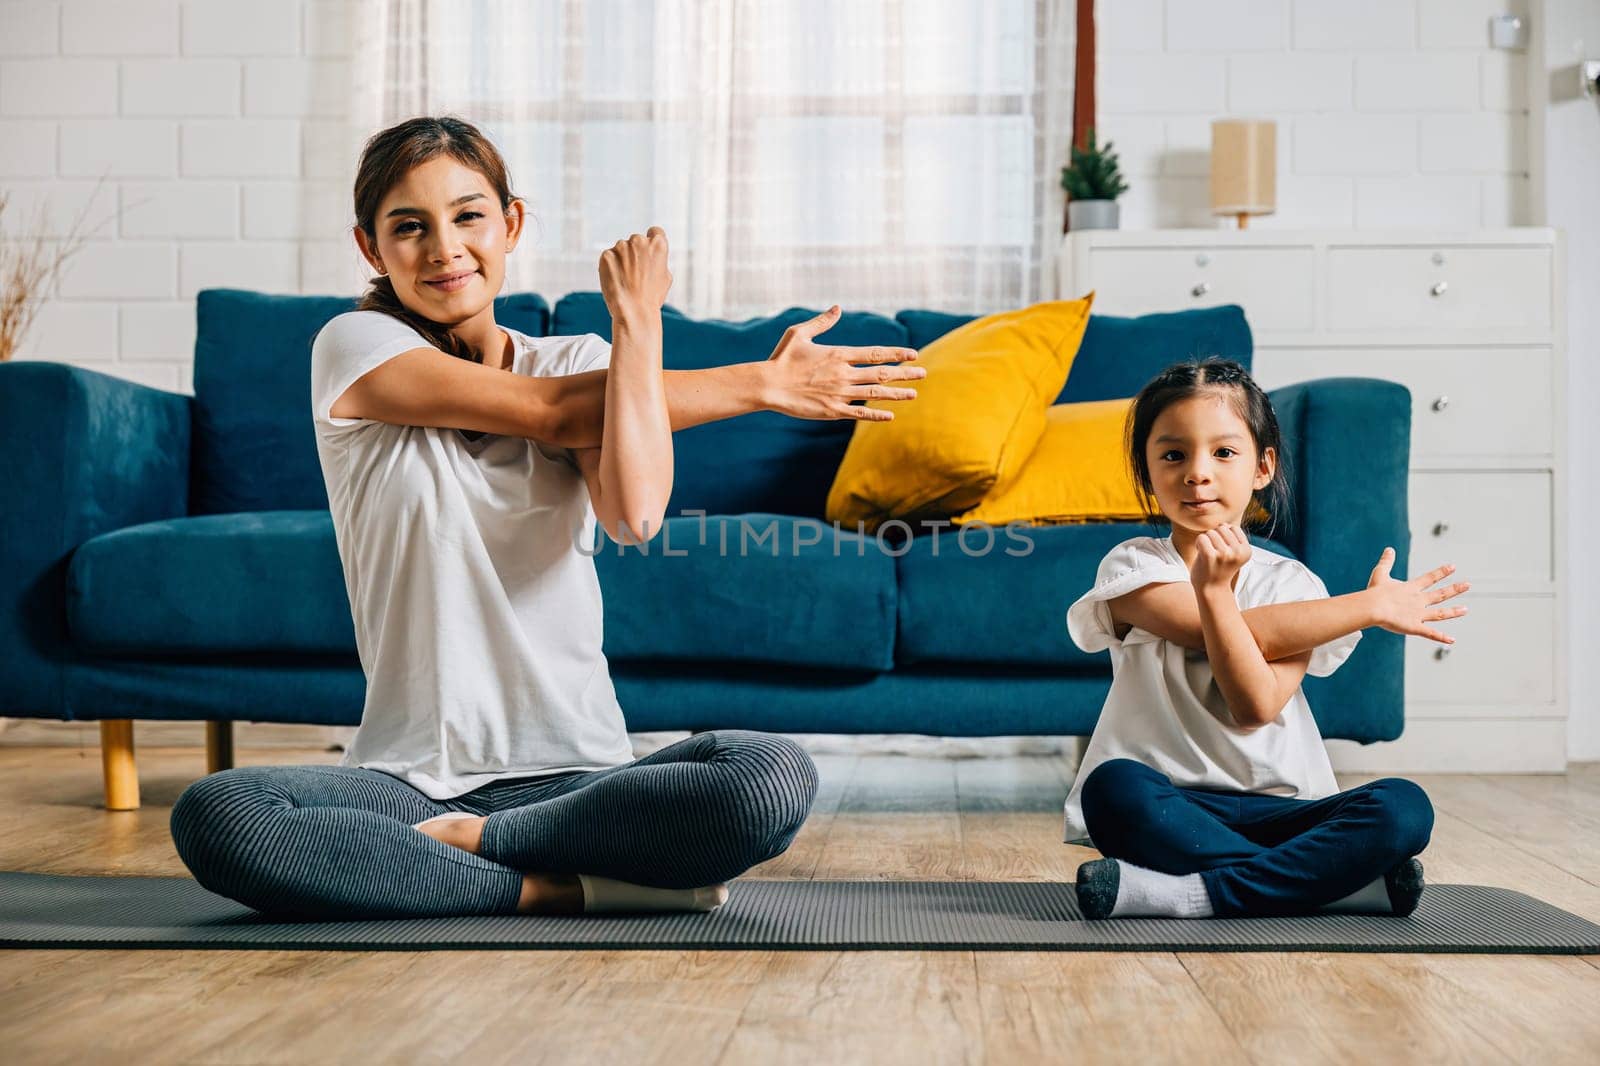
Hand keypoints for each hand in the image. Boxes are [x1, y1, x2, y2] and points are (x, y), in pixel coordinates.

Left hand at [599, 226, 671, 321]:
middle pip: (636, 241)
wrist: (634, 311)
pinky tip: (615, 281)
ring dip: (622, 260)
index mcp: (658, 244)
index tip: (647, 252)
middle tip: (635, 273)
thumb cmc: (652, 297)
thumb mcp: (665, 277)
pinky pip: (608, 258)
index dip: (651, 242)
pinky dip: (610, 267)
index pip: (655, 232)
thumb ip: (658, 260)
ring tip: (625, 280)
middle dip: (635, 253)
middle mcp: (639, 241)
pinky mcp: (606, 255)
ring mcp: (621, 247)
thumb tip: (652, 255)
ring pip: (621, 249)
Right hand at [762, 305, 925, 421]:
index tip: (913, 355)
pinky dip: (876, 414)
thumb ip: (821, 322)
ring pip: (875, 392)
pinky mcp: (832, 411)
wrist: (768, 385)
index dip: (896, 354)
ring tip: (914, 393)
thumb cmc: (781, 358)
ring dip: (897, 393)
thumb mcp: (799, 333)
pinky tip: (891, 415)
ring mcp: (840, 393)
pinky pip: (859, 413)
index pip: (875, 353)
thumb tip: (838, 308)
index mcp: (838, 354)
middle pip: (881, 372)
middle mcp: (844, 373)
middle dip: (905, 373)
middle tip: (923, 373)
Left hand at [1189, 522, 1251, 591]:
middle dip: (1215, 538)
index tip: (1223, 551)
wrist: (1212, 589)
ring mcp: (1225, 554)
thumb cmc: (1220, 568)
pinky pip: (1201, 538)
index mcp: (1246, 550)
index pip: (1233, 528)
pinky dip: (1198, 544)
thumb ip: (1231, 536)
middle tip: (1215, 554)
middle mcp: (1238, 552)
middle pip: (1221, 528)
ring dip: (1206, 541)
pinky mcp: (1210, 556)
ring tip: (1209, 555)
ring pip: (1210, 532)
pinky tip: (1201, 554)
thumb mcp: (1232, 551)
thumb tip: (1224, 524)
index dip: (1224, 537)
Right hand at [1365, 547, 1469, 643]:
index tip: (1453, 567)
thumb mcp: (1380, 574)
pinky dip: (1441, 637)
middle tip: (1467, 585)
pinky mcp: (1415, 627)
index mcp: (1411, 588)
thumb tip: (1389, 549)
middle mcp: (1418, 601)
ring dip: (1453, 612)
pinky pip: (1430, 633)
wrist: (1374, 607)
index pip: (1430, 578)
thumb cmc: (1375, 592)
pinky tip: (1451, 640)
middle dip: (1454, 589)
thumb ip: (1386, 562)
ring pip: (1440, 613)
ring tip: (1465, 610)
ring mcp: (1418, 614)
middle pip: (1440, 594)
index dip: (1441, 572)